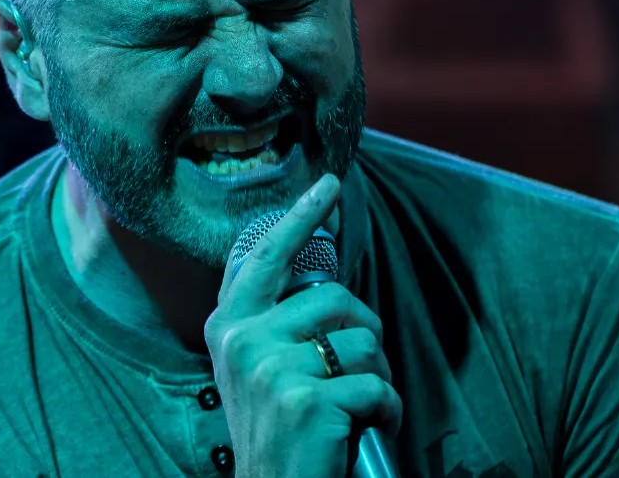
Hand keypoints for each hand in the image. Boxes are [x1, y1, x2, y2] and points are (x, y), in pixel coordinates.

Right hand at [205, 175, 401, 477]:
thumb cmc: (278, 433)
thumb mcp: (258, 369)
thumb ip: (276, 323)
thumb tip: (324, 281)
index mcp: (229, 326)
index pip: (265, 255)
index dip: (300, 217)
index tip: (329, 185)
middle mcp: (242, 339)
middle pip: (334, 298)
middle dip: (366, 331)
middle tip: (365, 368)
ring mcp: (271, 367)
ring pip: (362, 340)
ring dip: (380, 375)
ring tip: (366, 404)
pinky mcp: (305, 397)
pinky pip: (376, 384)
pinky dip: (389, 409)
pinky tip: (375, 427)